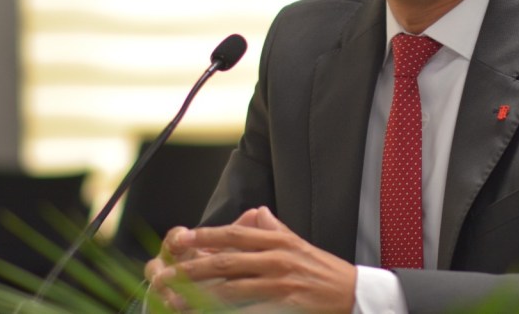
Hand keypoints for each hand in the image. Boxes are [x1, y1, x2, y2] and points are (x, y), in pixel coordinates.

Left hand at [148, 207, 356, 313]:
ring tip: (175, 298)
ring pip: (231, 288)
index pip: (235, 234)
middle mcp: (277, 257)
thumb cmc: (322, 269)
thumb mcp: (298, 243)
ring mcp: (280, 283)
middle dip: (192, 267)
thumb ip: (274, 229)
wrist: (352, 293)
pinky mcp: (284, 303)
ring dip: (199, 294)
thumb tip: (257, 214)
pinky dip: (224, 312)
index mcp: (278, 240)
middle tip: (166, 272)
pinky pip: (247, 309)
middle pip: (227, 260)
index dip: (205, 236)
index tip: (180, 238)